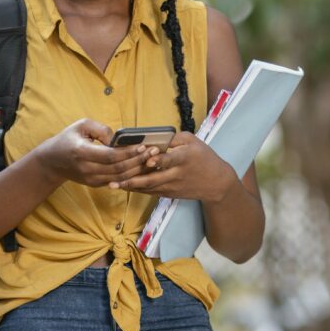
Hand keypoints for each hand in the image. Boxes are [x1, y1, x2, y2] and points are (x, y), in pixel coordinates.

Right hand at [37, 118, 160, 188]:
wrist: (53, 161)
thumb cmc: (68, 139)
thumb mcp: (81, 125)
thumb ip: (101, 129)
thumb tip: (118, 139)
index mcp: (82, 153)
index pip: (110, 156)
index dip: (128, 152)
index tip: (142, 146)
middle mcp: (87, 169)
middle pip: (118, 169)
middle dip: (138, 161)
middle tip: (153, 152)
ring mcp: (91, 179)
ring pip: (120, 178)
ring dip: (137, 170)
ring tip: (151, 160)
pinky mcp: (95, 184)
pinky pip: (116, 182)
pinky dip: (131, 176)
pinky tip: (142, 168)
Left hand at [107, 131, 236, 202]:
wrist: (216, 183)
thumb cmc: (203, 157)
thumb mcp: (192, 141)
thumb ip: (173, 138)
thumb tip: (153, 137)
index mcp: (185, 157)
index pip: (170, 159)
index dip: (158, 160)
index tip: (147, 160)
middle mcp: (177, 174)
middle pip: (154, 178)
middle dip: (134, 179)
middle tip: (116, 178)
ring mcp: (173, 186)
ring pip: (149, 187)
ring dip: (131, 186)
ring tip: (113, 184)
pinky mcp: (170, 193)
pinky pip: (151, 192)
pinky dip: (137, 189)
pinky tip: (123, 186)